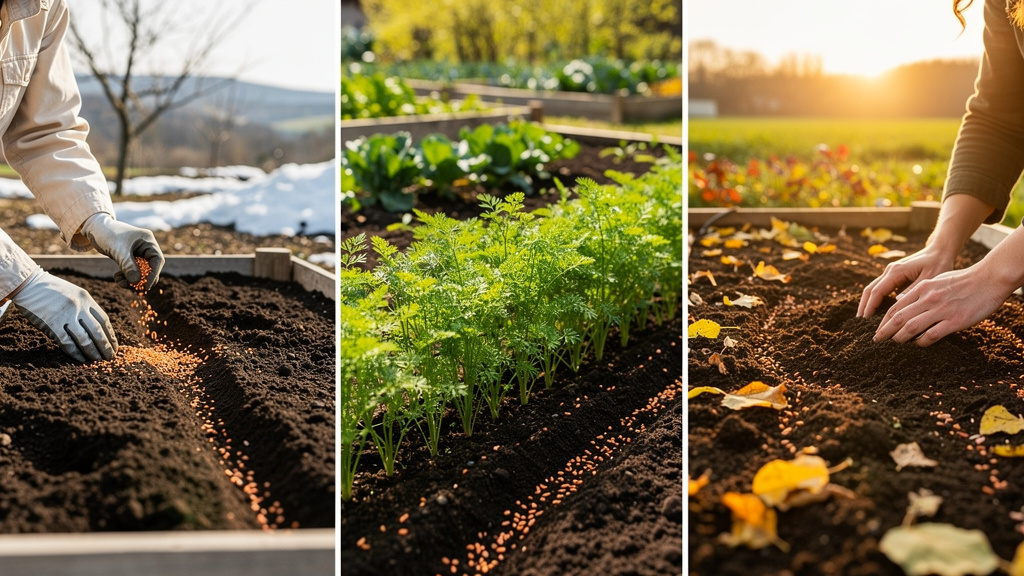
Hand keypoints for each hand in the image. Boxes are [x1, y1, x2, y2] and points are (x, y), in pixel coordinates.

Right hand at [10, 267, 116, 362]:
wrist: (28, 283)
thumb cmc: (50, 290)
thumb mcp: (74, 294)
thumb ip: (85, 308)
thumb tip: (96, 329)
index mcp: (86, 298)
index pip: (104, 321)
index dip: (111, 336)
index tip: (114, 346)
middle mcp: (79, 306)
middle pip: (98, 331)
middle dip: (106, 346)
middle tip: (110, 358)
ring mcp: (65, 315)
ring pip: (85, 339)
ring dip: (93, 352)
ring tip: (98, 361)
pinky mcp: (51, 324)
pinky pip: (67, 342)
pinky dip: (76, 353)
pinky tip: (81, 359)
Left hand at [80, 212, 163, 290]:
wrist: (94, 228)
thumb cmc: (107, 234)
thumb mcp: (118, 250)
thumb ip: (128, 265)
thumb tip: (136, 282)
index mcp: (148, 241)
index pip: (157, 260)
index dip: (153, 274)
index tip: (146, 287)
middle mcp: (146, 247)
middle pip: (150, 268)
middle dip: (141, 279)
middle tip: (132, 287)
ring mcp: (138, 252)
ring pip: (141, 271)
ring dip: (131, 279)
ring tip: (119, 281)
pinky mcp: (130, 257)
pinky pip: (132, 271)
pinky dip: (126, 276)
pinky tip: (117, 277)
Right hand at [857, 246, 954, 317]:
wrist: (940, 250)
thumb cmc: (939, 263)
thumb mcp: (931, 277)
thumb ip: (914, 289)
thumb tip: (897, 302)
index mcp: (897, 271)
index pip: (877, 291)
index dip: (870, 306)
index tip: (866, 320)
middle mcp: (890, 270)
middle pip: (870, 290)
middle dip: (864, 306)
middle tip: (859, 323)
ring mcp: (890, 272)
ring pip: (872, 288)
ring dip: (867, 303)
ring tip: (863, 319)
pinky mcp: (894, 275)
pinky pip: (879, 288)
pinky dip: (874, 299)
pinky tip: (874, 310)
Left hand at [871, 264, 1009, 346]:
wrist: (990, 279)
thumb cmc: (964, 280)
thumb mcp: (937, 280)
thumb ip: (920, 291)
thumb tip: (903, 302)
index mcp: (923, 288)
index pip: (895, 307)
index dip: (883, 321)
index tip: (877, 330)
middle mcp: (928, 299)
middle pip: (898, 318)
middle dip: (885, 331)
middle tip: (877, 341)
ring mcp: (941, 310)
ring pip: (910, 327)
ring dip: (899, 338)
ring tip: (894, 344)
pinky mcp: (955, 321)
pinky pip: (931, 335)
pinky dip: (921, 342)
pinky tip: (918, 344)